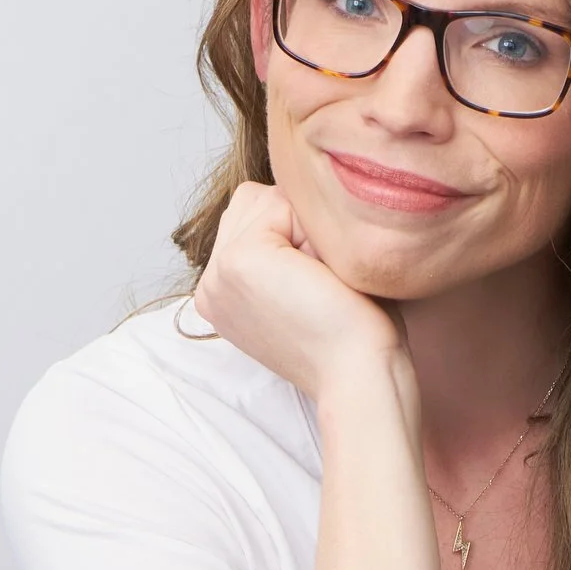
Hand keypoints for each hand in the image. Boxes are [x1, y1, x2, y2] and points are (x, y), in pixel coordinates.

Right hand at [189, 182, 406, 409]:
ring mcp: (218, 274)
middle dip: (299, 229)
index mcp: (221, 293)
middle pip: (256, 200)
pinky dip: (314, 235)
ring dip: (307, 231)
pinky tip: (319, 280)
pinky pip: (283, 204)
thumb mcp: (303, 282)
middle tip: (318, 288)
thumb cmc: (352, 334)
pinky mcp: (238, 262)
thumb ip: (284, 244)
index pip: (253, 217)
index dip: (298, 237)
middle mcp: (211, 285)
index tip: (313, 293)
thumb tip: (293, 193)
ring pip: (268, 199)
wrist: (360, 375)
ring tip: (318, 284)